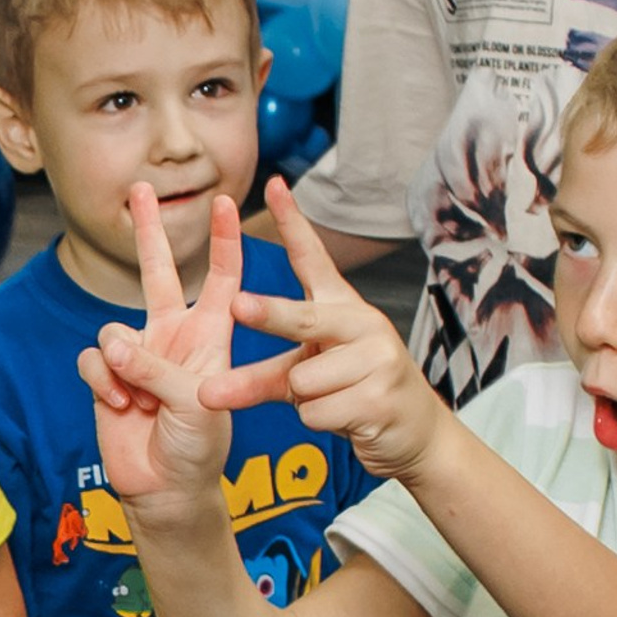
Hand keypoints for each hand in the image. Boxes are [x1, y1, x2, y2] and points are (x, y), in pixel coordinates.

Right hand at [75, 187, 242, 507]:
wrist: (166, 489)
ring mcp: (137, 356)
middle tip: (141, 188)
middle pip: (157, 272)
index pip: (222, 278)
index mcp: (209, 336)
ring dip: (124, 363)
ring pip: (113, 328)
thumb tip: (112, 344)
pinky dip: (104, 383)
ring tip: (140, 399)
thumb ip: (155, 368)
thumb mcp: (194, 403)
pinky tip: (122, 407)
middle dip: (148, 231)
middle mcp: (171, 337)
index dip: (224, 240)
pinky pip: (93, 360)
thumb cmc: (198, 447)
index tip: (227, 201)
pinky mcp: (107, 377)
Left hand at [204, 179, 448, 482]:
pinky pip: (316, 412)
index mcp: (341, 308)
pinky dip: (318, 422)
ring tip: (333, 398)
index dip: (293, 222)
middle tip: (237, 305)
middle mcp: (362, 323)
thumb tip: (203, 392)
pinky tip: (346, 416)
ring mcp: (376, 359)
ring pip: (301, 381)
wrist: (413, 432)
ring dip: (303, 401)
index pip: (313, 259)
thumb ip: (258, 376)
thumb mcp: (305, 375)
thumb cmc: (351, 392)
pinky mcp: (380, 397)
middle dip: (270, 315)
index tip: (274, 184)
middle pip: (303, 319)